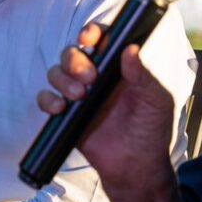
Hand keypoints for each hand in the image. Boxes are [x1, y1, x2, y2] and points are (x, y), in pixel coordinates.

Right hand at [36, 23, 176, 192]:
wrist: (137, 167)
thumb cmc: (151, 132)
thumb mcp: (156, 100)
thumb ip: (142, 75)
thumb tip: (130, 49)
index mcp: (118, 68)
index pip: (100, 40)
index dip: (91, 33)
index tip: (89, 38)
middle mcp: (96, 77)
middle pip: (72, 53)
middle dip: (74, 60)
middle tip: (88, 77)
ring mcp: (79, 95)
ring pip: (56, 72)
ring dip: (62, 79)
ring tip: (79, 96)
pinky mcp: (67, 115)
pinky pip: (46, 99)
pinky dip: (47, 100)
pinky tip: (61, 108)